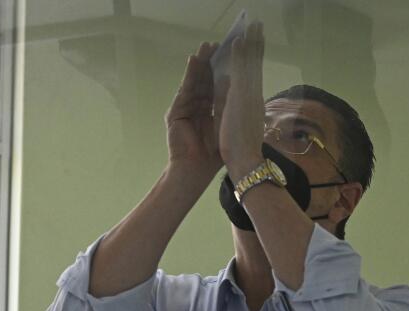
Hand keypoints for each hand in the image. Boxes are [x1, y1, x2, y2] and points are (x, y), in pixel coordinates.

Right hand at [164, 41, 222, 186]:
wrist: (197, 170)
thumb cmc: (215, 152)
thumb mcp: (225, 120)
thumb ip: (227, 100)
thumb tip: (232, 77)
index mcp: (211, 110)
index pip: (216, 84)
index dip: (221, 69)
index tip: (229, 52)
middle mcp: (198, 106)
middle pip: (204, 79)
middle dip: (210, 62)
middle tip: (215, 43)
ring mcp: (185, 108)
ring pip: (194, 81)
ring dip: (199, 64)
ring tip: (205, 47)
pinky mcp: (175, 111)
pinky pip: (184, 89)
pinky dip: (189, 75)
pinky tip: (193, 61)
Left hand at [218, 21, 265, 180]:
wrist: (246, 161)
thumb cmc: (243, 150)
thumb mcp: (239, 124)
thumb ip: (238, 107)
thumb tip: (235, 94)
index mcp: (253, 102)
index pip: (255, 75)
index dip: (256, 58)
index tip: (257, 43)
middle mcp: (254, 95)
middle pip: (256, 64)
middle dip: (257, 45)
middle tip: (259, 25)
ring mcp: (249, 95)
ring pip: (251, 64)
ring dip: (251, 43)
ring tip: (252, 24)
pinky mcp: (242, 97)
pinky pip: (241, 72)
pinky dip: (240, 56)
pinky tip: (238, 41)